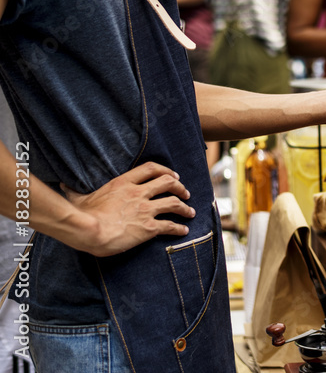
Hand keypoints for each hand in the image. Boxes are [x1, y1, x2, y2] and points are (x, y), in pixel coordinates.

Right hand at [61, 162, 194, 256]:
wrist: (88, 230)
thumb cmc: (81, 215)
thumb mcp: (78, 197)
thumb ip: (75, 191)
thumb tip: (63, 186)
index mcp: (124, 183)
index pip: (151, 169)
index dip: (165, 170)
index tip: (173, 175)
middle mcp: (139, 193)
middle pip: (168, 183)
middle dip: (180, 187)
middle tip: (185, 193)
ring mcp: (145, 210)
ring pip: (174, 203)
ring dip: (184, 208)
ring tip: (189, 212)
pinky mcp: (148, 227)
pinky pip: (170, 226)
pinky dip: (179, 228)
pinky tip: (184, 230)